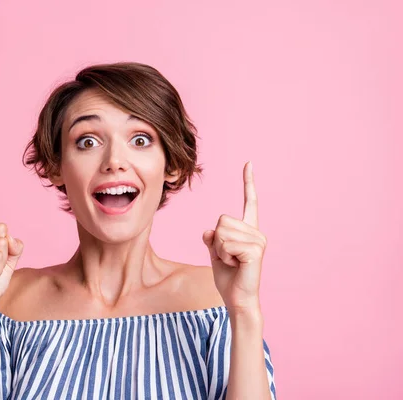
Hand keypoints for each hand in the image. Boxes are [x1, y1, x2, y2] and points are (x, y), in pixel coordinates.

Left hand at [202, 161, 266, 313]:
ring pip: (221, 232)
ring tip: (232, 263)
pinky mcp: (255, 249)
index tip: (248, 163)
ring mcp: (258, 240)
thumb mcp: (215, 254)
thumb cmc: (229, 278)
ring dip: (219, 250)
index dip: (248, 182)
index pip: (249, 201)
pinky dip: (223, 257)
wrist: (238, 298)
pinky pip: (225, 244)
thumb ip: (212, 239)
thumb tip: (209, 231)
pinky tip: (235, 266)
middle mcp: (256, 231)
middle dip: (216, 241)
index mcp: (248, 230)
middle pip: (221, 220)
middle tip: (228, 258)